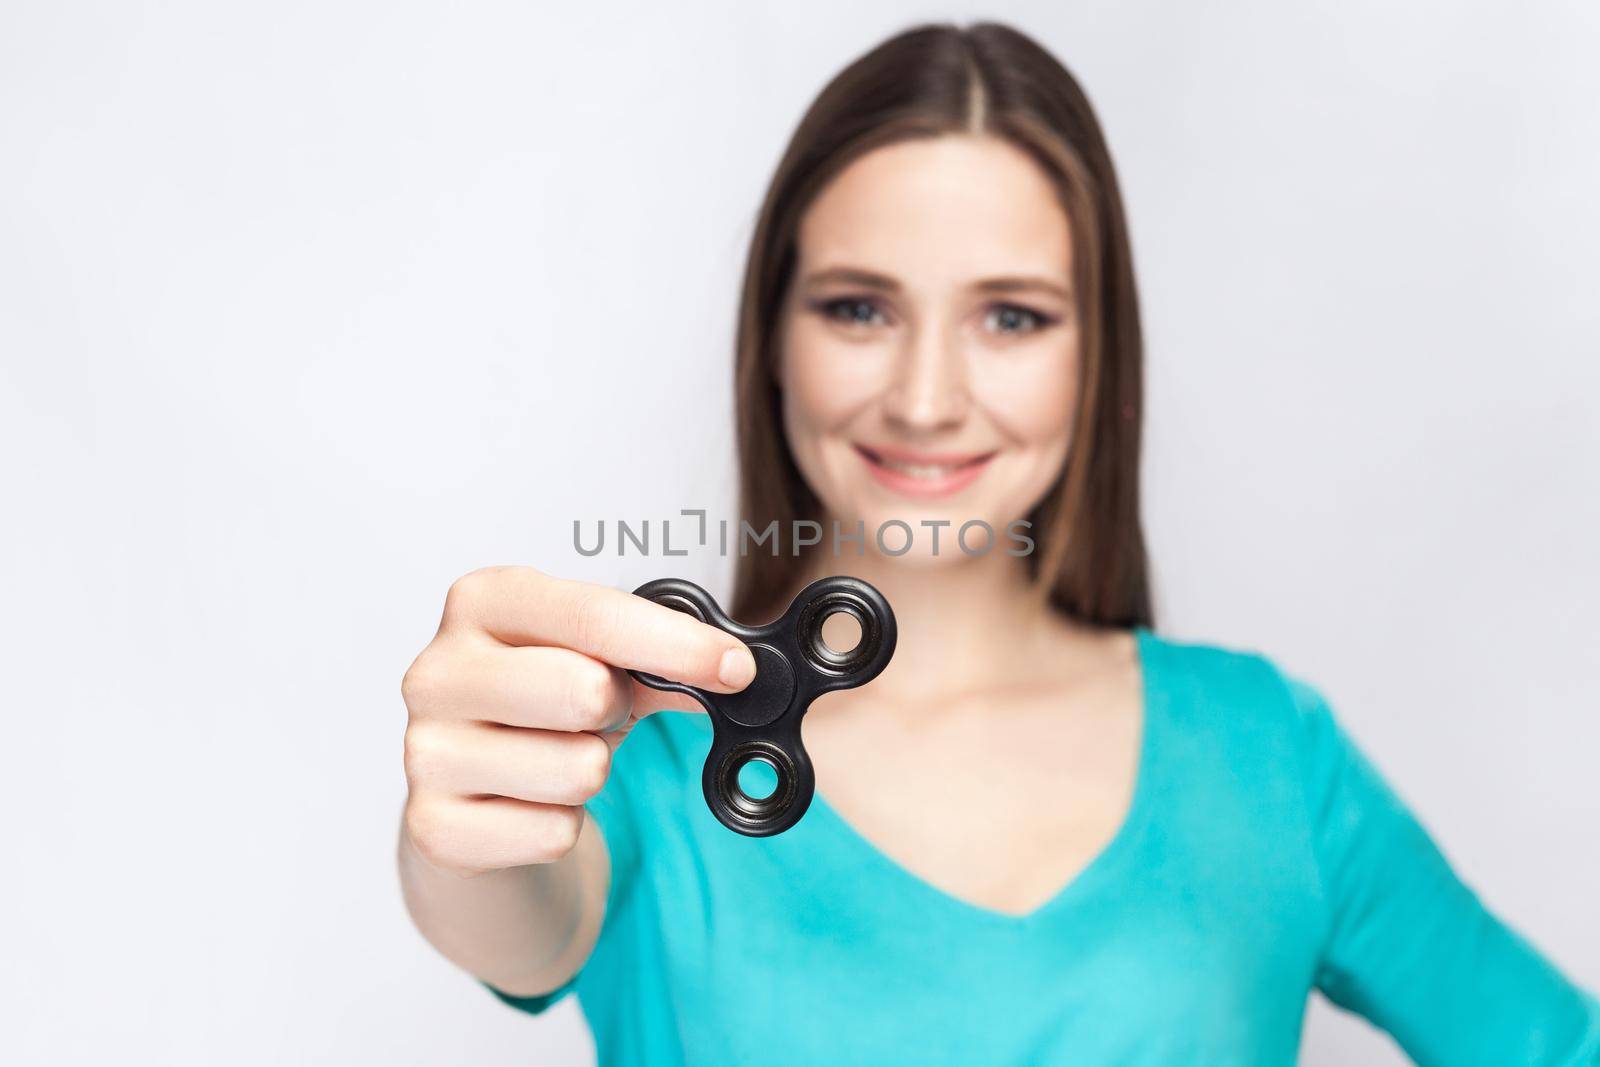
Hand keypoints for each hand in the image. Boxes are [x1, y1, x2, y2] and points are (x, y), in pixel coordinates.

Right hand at [399, 566, 754, 875]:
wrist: (470, 791)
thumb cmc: (542, 705)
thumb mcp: (594, 656)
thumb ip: (659, 654)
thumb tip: (732, 670)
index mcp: (482, 602)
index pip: (593, 615)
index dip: (677, 644)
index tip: (735, 667)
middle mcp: (438, 671)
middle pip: (585, 692)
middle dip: (616, 710)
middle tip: (598, 712)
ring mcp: (425, 752)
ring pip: (579, 770)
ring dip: (591, 771)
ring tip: (557, 756)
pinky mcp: (433, 826)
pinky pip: (555, 832)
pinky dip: (564, 824)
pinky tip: (532, 803)